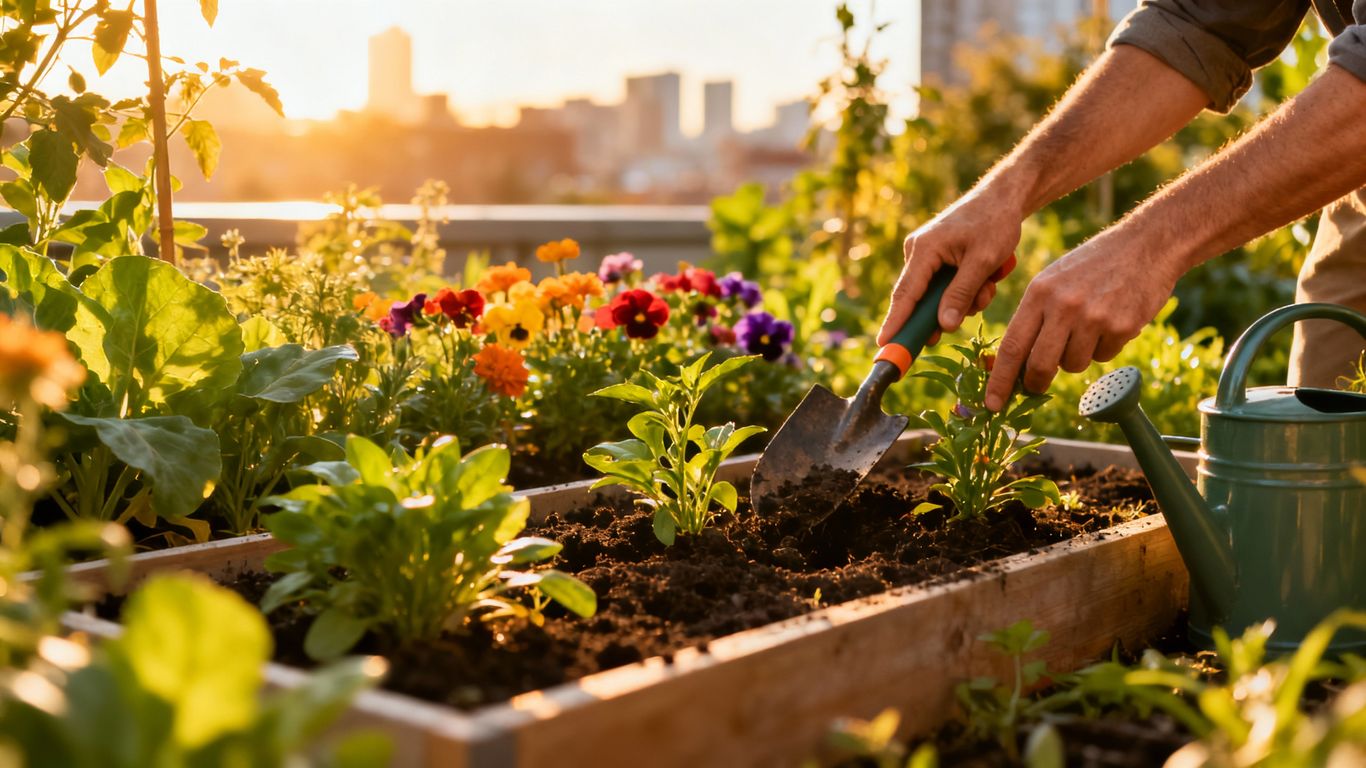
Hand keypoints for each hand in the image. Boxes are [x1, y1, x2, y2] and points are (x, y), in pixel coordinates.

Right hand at [877, 190, 1023, 346]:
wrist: (1003, 197)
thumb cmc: (995, 223)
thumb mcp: (982, 262)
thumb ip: (961, 294)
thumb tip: (944, 326)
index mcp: (924, 250)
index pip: (906, 294)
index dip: (895, 321)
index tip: (884, 344)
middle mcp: (918, 252)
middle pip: (921, 298)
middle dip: (944, 312)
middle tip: (953, 327)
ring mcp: (927, 254)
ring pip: (938, 294)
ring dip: (964, 298)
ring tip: (990, 285)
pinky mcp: (937, 257)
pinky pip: (946, 284)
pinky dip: (966, 288)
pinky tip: (986, 279)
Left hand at [984, 233, 1179, 410]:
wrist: (1146, 245)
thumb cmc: (1092, 265)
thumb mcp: (1052, 280)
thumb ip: (1033, 316)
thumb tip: (1015, 363)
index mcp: (1039, 293)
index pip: (1012, 345)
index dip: (1000, 379)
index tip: (992, 403)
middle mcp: (1063, 306)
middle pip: (1040, 365)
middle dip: (1036, 382)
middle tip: (1036, 386)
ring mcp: (1094, 317)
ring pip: (1073, 365)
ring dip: (1077, 357)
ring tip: (1088, 328)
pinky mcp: (1122, 327)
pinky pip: (1104, 357)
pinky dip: (1105, 347)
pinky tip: (1112, 320)